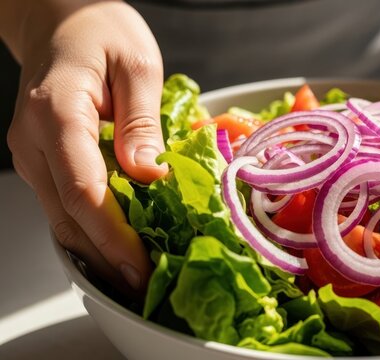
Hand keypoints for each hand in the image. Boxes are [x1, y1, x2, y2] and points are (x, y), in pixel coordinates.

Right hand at [4, 1, 165, 290]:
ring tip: (140, 274)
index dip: (113, 235)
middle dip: (109, 256)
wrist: (62, 21)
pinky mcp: (43, 162)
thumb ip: (141, 120)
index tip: (141, 264)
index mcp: (57, 113)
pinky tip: (120, 245)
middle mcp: (35, 141)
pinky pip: (66, 206)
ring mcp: (33, 155)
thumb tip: (148, 174)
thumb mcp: (136, 64)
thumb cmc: (99, 31)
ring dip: (100, 250)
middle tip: (148, 284)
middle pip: (69, 216)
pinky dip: (92, 231)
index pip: (84, 189)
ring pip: (63, 218)